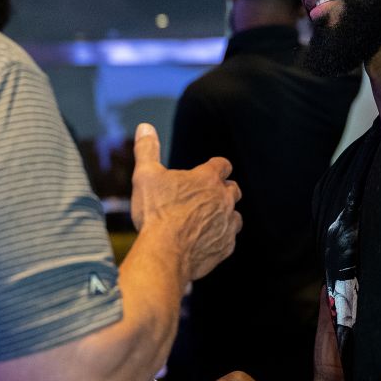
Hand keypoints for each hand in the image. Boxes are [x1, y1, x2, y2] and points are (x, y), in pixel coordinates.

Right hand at [129, 123, 241, 282]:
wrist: (164, 254)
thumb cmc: (155, 213)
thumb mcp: (145, 176)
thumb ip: (147, 149)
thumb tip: (144, 126)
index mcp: (207, 179)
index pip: (222, 165)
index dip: (216, 166)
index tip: (210, 169)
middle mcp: (223, 200)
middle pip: (234, 190)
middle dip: (224, 190)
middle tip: (208, 195)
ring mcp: (227, 225)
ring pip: (235, 216)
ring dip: (225, 215)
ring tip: (208, 219)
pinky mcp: (225, 247)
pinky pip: (229, 240)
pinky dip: (220, 238)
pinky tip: (206, 241)